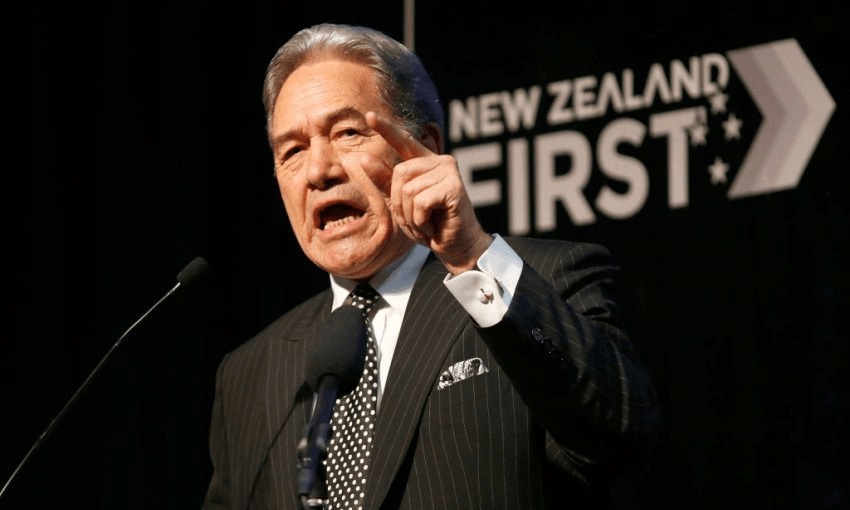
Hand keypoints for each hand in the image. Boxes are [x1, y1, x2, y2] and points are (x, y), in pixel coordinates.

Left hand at [365, 112, 491, 274]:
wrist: (455, 246)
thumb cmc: (430, 224)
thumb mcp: (402, 203)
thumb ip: (385, 181)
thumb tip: (363, 158)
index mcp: (426, 162)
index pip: (404, 141)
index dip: (387, 129)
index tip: (369, 115)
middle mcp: (440, 161)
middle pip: (399, 173)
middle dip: (400, 203)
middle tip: (416, 219)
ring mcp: (449, 172)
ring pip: (409, 190)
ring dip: (411, 215)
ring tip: (426, 223)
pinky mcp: (455, 187)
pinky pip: (421, 202)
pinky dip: (421, 220)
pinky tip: (433, 226)